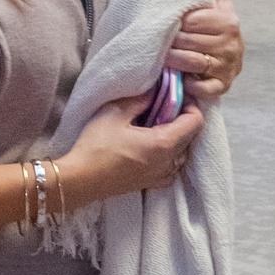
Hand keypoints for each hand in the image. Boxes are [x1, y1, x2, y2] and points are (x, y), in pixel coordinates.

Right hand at [61, 95, 203, 201]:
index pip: (195, 121)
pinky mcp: (150, 184)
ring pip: (182, 153)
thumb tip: (154, 91)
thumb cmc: (96, 146)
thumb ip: (139, 99)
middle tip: (165, 105)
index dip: (191, 104)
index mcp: (164, 144)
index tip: (176, 94)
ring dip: (177, 137)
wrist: (80, 180)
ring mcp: (161, 176)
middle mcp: (168, 162)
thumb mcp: (115, 113)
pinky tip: (152, 146)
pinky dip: (169, 154)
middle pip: (191, 137)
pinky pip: (172, 167)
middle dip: (183, 118)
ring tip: (157, 124)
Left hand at [166, 0, 242, 102]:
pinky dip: (190, 84)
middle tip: (157, 41)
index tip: (166, 22)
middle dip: (171, 42)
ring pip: (194, 62)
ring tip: (162, 56)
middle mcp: (232, 44)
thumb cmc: (214, 22)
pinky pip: (204, 88)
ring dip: (175, 61)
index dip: (177, 21)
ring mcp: (228, 67)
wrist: (226, 55)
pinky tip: (180, 78)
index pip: (195, 20)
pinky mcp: (223, 86)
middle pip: (191, 41)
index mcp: (229, 21)